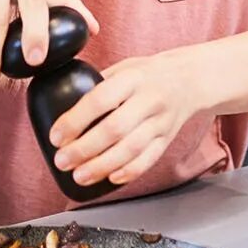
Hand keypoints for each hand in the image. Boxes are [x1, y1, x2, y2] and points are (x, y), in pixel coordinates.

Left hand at [49, 48, 210, 188]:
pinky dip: (129, 172)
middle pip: (115, 129)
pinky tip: (109, 179)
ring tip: (79, 176)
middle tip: (62, 161)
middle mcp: (149, 99)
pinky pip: (149, 159)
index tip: (56, 135)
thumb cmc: (148, 73)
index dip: (76, 119)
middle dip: (84, 149)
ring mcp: (161, 121)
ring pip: (131, 149)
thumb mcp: (123, 68)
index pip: (100, 99)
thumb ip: (97, 85)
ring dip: (102, 166)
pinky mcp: (167, 139)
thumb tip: (59, 102)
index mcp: (132, 77)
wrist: (190, 79)